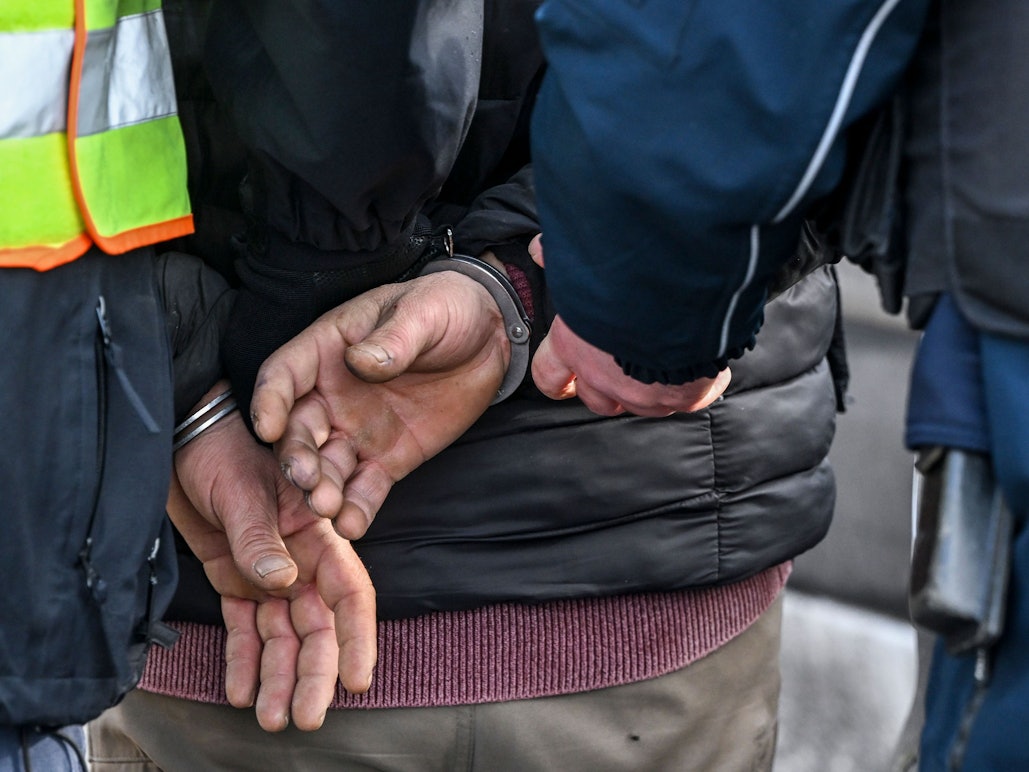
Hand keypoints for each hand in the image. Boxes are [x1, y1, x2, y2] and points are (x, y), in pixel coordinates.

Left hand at [170, 398, 376, 730]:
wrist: (178, 441)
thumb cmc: (219, 450)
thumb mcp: (241, 491)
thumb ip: (259, 539)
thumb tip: (282, 584)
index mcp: (316, 534)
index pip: (348, 592)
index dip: (356, 637)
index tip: (355, 678)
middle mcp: (299, 560)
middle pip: (316, 626)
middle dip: (314, 673)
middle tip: (306, 716)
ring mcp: (268, 573)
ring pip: (282, 636)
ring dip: (279, 677)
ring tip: (272, 718)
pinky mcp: (235, 581)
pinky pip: (245, 629)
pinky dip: (244, 661)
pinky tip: (242, 691)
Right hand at [250, 270, 509, 537]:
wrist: (489, 337)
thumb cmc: (446, 308)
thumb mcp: (423, 312)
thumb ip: (393, 338)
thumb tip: (361, 361)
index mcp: (327, 350)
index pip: (283, 375)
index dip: (270, 400)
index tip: (269, 427)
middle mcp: (331, 395)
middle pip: (299, 430)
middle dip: (297, 457)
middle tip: (307, 479)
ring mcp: (357, 430)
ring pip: (327, 466)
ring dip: (322, 489)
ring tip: (327, 508)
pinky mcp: (387, 459)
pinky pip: (365, 488)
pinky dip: (357, 508)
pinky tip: (353, 524)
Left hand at [528, 235, 729, 415]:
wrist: (684, 287)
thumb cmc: (630, 274)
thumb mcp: (583, 260)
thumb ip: (561, 258)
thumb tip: (541, 250)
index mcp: (573, 347)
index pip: (549, 377)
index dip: (557, 379)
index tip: (564, 378)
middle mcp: (604, 378)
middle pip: (596, 400)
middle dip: (606, 387)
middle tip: (621, 365)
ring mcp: (645, 393)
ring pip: (642, 404)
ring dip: (650, 387)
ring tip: (666, 360)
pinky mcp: (685, 396)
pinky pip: (689, 398)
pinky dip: (696, 384)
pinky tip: (703, 363)